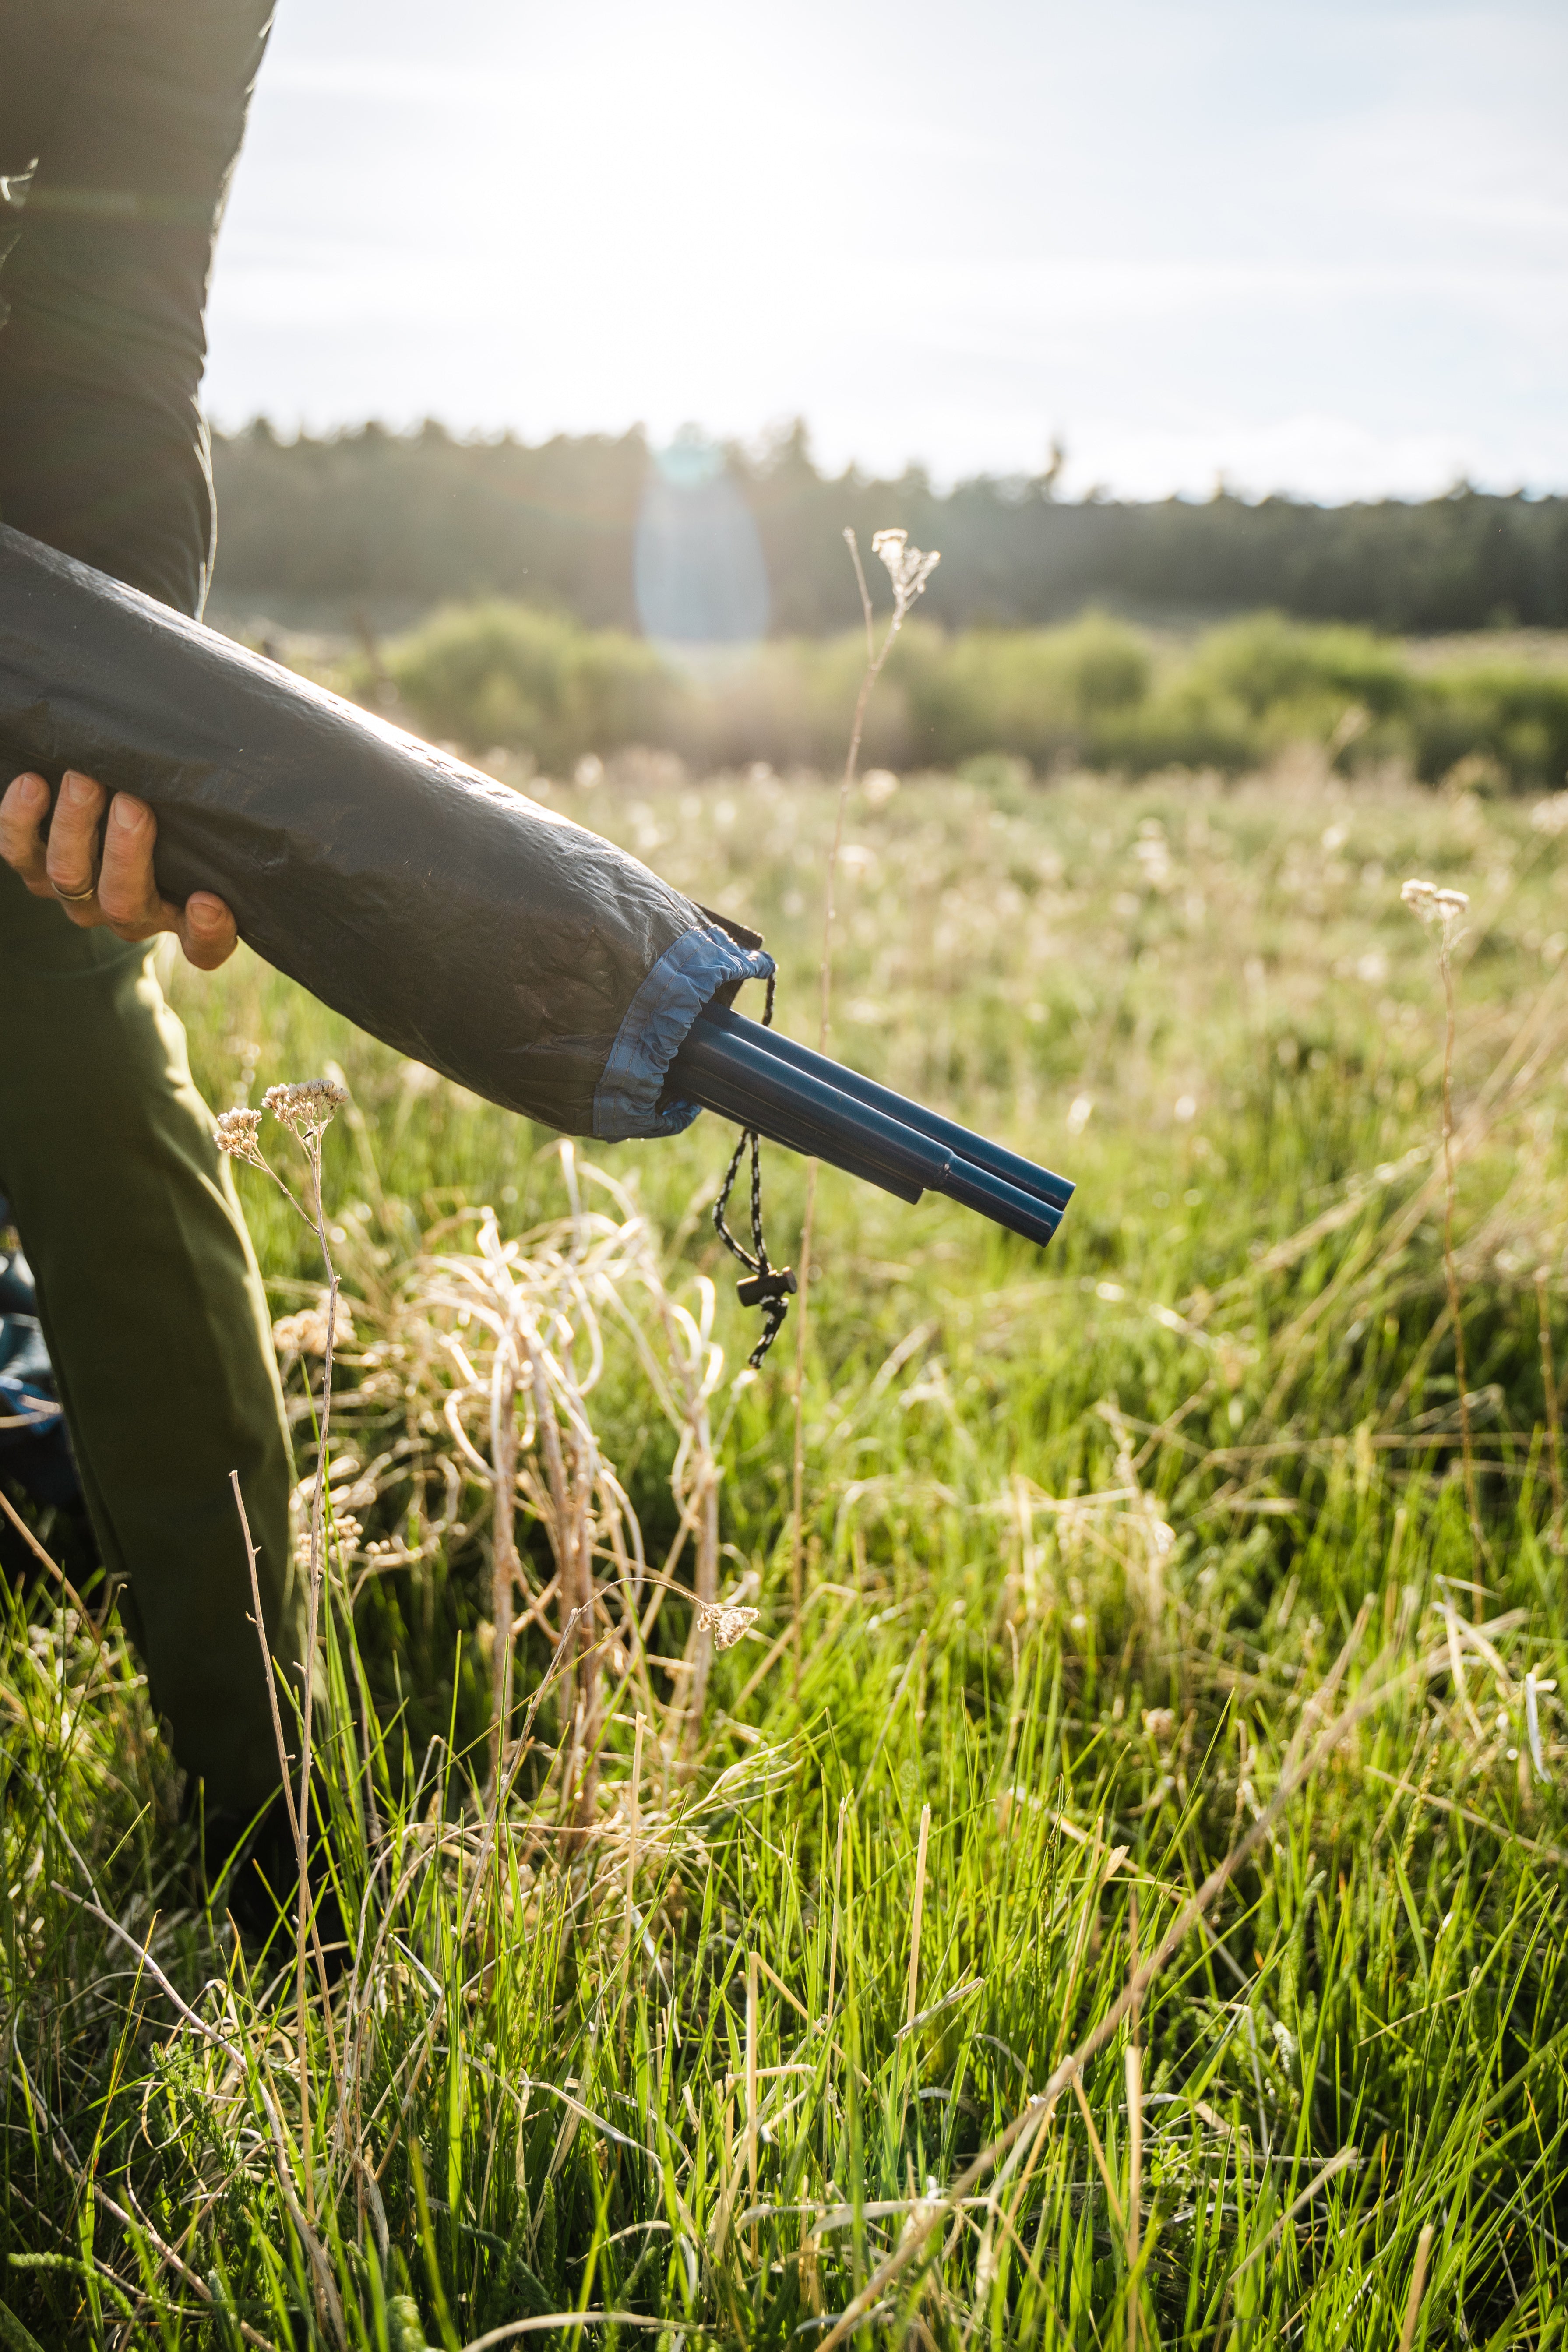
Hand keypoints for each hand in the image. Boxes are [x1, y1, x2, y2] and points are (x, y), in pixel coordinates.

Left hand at [0, 769, 237, 970]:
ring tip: (82, 779)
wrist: (115, 801)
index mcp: (184, 914)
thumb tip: (249, 770)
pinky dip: (19, 821)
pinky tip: (32, 783)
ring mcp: (80, 893)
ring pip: (70, 877)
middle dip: (126, 853)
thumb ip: (227, 814)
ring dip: (74, 827)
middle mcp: (131, 912)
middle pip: (126, 904)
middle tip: (132, 803)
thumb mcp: (211, 817)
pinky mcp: (36, 866)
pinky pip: (18, 852)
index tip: (209, 901)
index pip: (203, 944)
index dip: (206, 932)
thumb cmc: (182, 807)